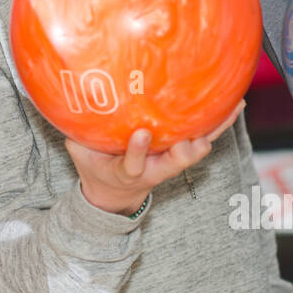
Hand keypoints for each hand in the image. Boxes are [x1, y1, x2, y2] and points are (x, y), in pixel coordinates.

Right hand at [65, 100, 245, 214]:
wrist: (114, 192)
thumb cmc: (96, 167)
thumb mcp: (80, 155)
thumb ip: (74, 135)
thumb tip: (57, 100)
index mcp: (129, 171)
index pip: (134, 163)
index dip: (138, 151)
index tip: (140, 135)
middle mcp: (156, 169)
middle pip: (178, 162)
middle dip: (187, 150)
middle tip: (196, 136)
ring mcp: (172, 161)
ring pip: (198, 147)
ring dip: (215, 130)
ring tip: (233, 106)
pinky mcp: (182, 152)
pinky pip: (205, 136)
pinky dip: (219, 122)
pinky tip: (235, 102)